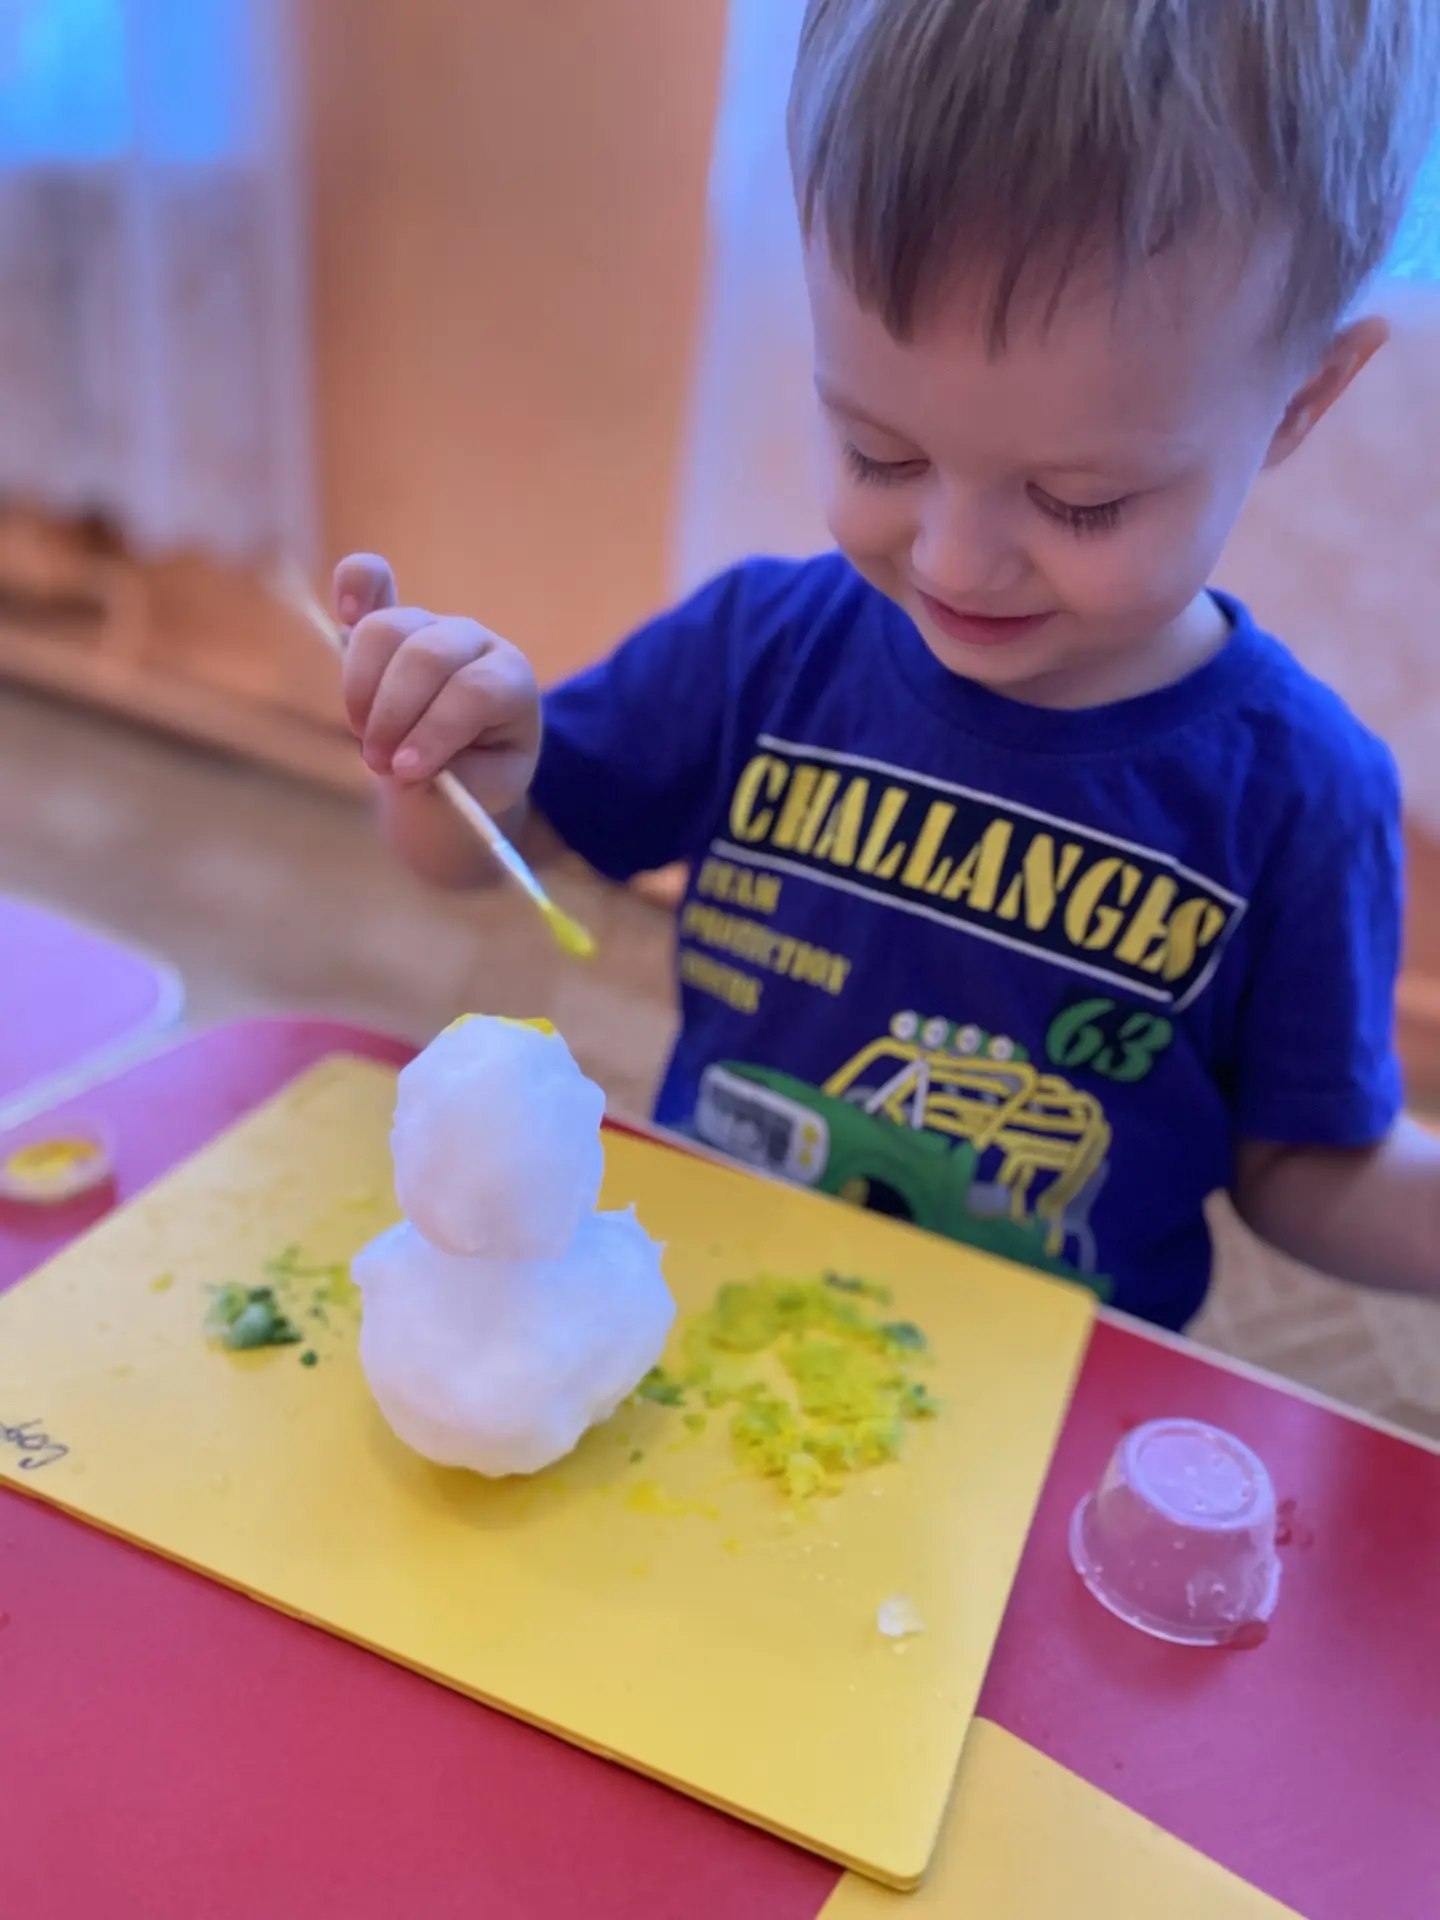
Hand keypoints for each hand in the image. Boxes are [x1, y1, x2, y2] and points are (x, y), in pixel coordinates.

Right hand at [333, 553, 540, 816]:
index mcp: (510, 681)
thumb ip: (459, 780)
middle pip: (427, 655)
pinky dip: (353, 586)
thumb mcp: (487, 789)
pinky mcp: (389, 619)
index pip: (473, 691)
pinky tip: (345, 612)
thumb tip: (410, 771)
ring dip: (362, 688)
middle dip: (393, 714)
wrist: (462, 761)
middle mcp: (474, 641)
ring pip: (387, 629)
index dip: (436, 730)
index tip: (406, 773)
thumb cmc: (481, 772)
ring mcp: (430, 623)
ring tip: (362, 733)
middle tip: (377, 763)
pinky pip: (369, 579)